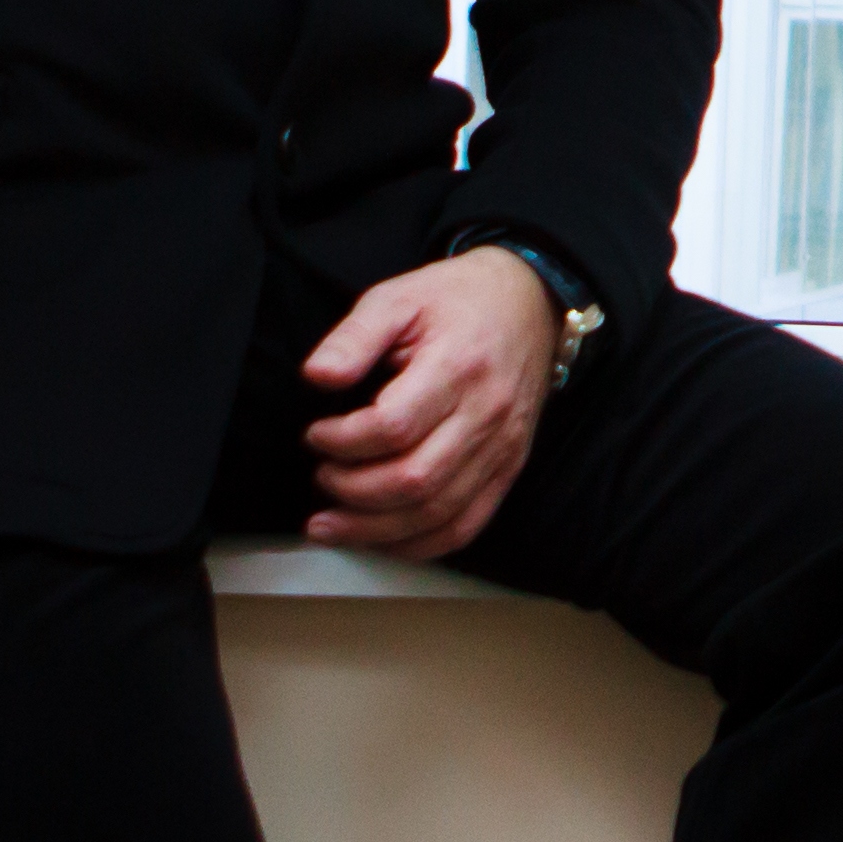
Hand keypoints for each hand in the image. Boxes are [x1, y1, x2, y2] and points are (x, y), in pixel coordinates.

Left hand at [300, 247, 557, 560]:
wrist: (528, 302)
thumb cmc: (456, 300)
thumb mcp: (398, 297)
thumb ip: (354, 336)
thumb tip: (315, 376)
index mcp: (457, 365)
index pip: (394, 426)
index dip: (344, 441)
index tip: (315, 435)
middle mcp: (486, 414)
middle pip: (416, 479)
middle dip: (354, 491)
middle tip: (321, 478)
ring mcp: (502, 448)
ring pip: (437, 513)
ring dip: (376, 530)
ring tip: (330, 524)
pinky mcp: (508, 469)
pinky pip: (465, 526)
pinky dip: (418, 544)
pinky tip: (380, 538)